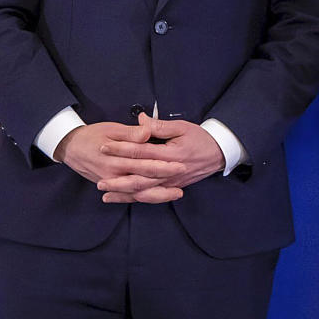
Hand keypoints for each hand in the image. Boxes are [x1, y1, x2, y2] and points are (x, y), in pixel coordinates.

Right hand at [54, 119, 184, 202]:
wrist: (70, 147)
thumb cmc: (92, 135)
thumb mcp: (111, 129)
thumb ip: (131, 133)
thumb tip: (147, 132)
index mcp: (115, 159)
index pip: (144, 163)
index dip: (163, 165)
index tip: (181, 163)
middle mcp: (113, 174)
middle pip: (144, 181)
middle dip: (165, 180)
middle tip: (184, 178)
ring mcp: (112, 183)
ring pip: (138, 193)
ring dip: (158, 194)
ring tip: (178, 193)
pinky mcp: (112, 186)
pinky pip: (130, 196)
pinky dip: (145, 197)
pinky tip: (160, 197)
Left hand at [94, 113, 225, 202]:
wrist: (220, 153)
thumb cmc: (201, 138)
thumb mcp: (183, 127)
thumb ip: (160, 126)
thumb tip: (140, 120)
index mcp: (172, 154)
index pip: (141, 152)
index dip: (121, 149)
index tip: (103, 147)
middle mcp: (170, 171)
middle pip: (140, 177)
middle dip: (118, 179)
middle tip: (98, 178)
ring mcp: (172, 182)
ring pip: (144, 191)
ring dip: (124, 192)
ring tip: (105, 192)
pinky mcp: (172, 187)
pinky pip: (151, 196)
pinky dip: (135, 198)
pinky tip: (121, 198)